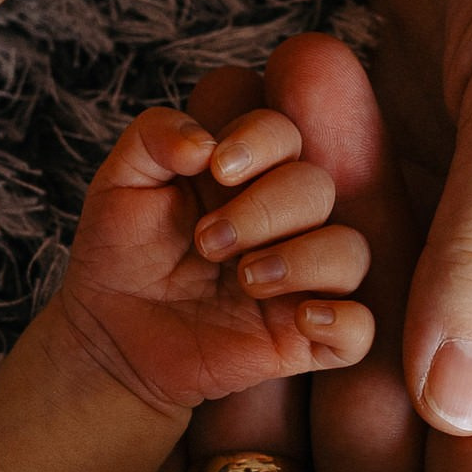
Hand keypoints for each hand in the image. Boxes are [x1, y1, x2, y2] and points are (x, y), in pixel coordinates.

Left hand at [58, 54, 374, 414]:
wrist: (109, 338)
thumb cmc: (120, 255)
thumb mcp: (118, 185)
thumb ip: (152, 138)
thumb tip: (204, 142)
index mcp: (245, 175)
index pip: (282, 132)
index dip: (260, 140)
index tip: (216, 169)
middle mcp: (283, 221)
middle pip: (317, 187)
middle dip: (264, 209)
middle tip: (207, 243)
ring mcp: (300, 280)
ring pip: (351, 251)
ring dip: (303, 258)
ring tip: (244, 279)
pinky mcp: (304, 337)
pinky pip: (361, 329)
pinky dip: (343, 321)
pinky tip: (300, 320)